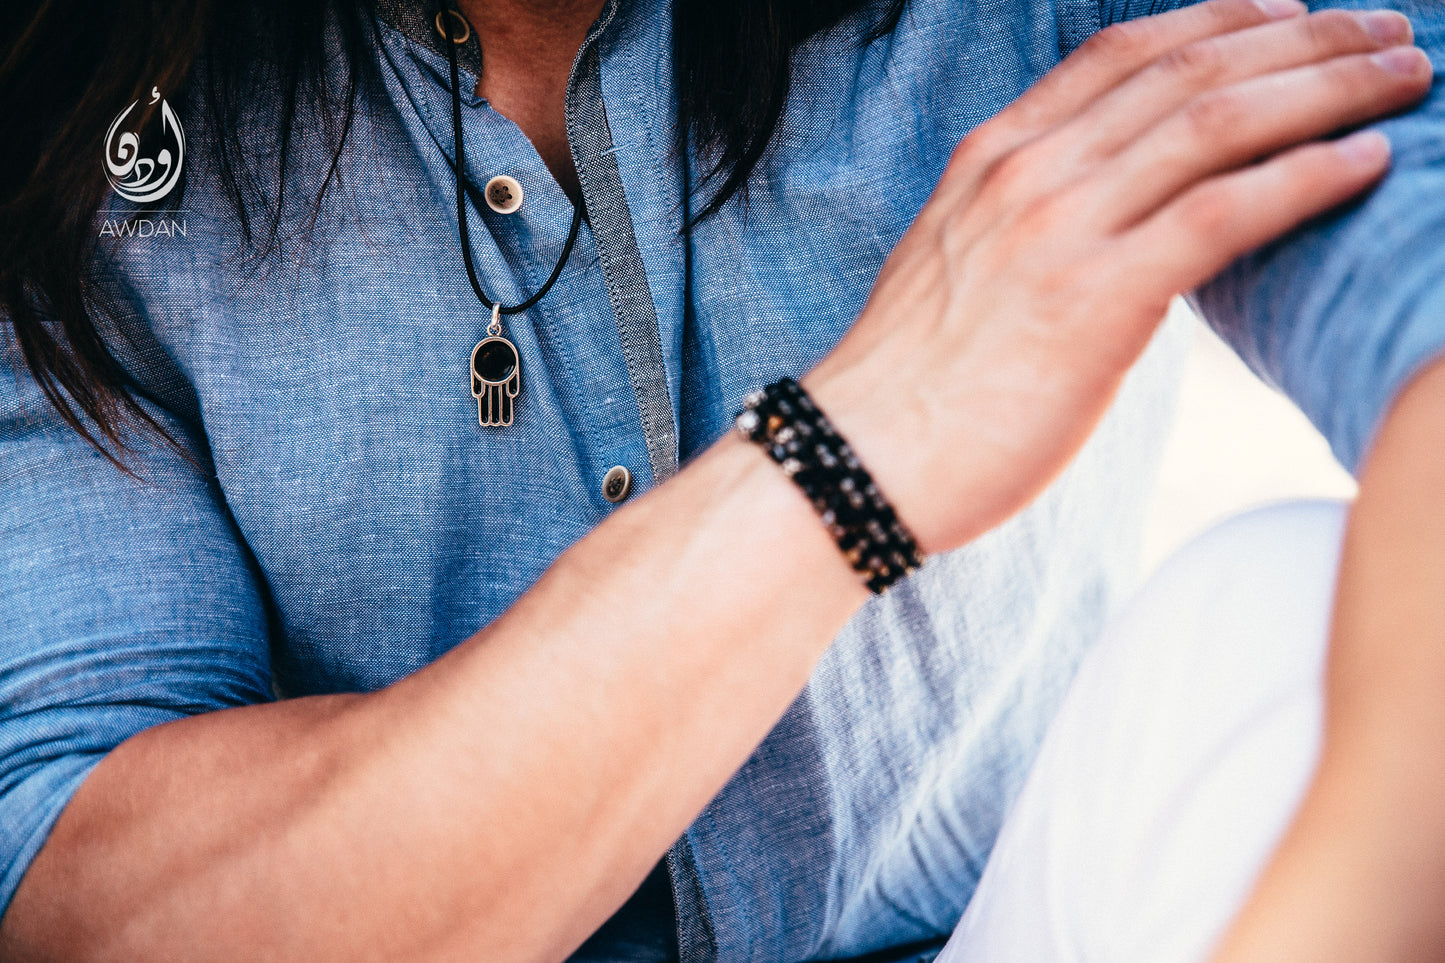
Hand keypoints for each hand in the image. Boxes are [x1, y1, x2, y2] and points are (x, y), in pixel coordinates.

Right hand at [806, 0, 1430, 552]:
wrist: (856, 462)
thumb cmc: (911, 390)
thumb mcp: (958, 271)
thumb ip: (1025, 227)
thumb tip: (1103, 233)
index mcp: (991, 160)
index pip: (1119, 54)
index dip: (1217, 19)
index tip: (1289, 13)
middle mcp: (1026, 174)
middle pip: (1188, 71)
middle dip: (1301, 39)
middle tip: (1384, 31)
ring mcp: (1057, 231)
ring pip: (1218, 124)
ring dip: (1327, 90)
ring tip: (1402, 77)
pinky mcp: (1095, 301)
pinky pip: (1223, 213)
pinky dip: (1305, 177)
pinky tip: (1366, 160)